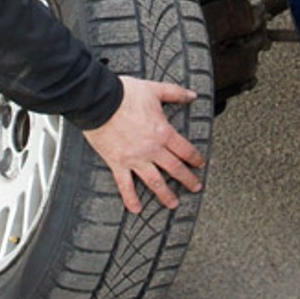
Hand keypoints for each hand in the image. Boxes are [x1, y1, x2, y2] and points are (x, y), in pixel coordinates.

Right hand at [82, 76, 206, 213]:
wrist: (99, 102)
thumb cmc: (124, 94)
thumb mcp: (154, 89)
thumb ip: (175, 93)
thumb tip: (191, 95)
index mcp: (163, 132)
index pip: (185, 149)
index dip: (195, 158)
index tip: (200, 164)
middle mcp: (152, 149)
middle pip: (174, 168)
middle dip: (187, 179)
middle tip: (195, 187)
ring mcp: (135, 159)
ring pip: (155, 181)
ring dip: (165, 194)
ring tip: (173, 204)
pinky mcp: (118, 163)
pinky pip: (125, 185)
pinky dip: (131, 198)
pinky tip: (136, 209)